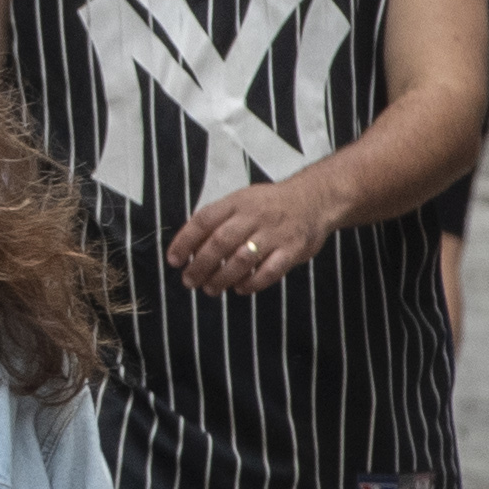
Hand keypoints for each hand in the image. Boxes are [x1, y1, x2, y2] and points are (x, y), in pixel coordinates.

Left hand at [165, 174, 341, 293]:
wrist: (315, 199)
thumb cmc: (269, 204)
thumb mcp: (241, 200)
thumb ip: (217, 219)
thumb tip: (188, 246)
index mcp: (237, 202)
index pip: (203, 221)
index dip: (184, 242)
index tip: (173, 260)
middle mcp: (254, 216)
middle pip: (220, 243)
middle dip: (200, 265)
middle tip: (189, 281)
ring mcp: (275, 233)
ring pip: (242, 260)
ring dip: (222, 278)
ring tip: (210, 289)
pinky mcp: (293, 250)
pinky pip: (270, 271)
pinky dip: (252, 283)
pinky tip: (240, 289)